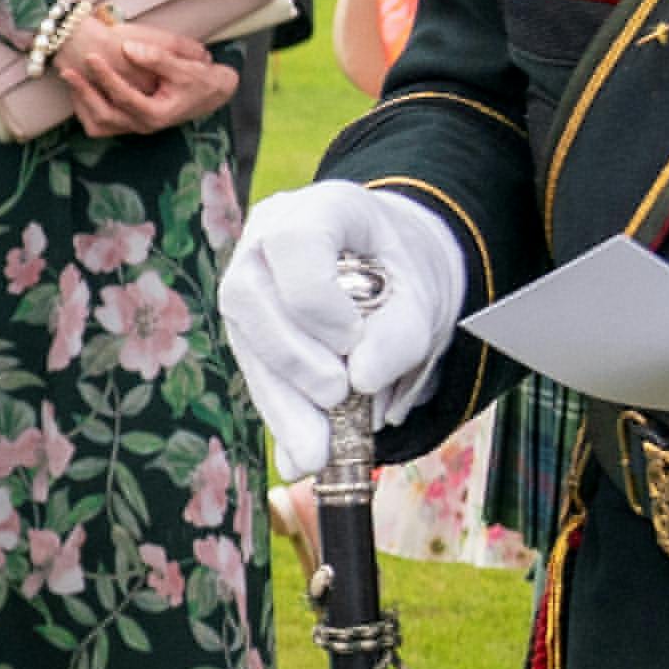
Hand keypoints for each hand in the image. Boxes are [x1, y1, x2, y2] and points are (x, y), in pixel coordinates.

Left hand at [46, 9, 232, 137]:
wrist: (211, 94)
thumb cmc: (200, 79)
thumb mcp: (184, 66)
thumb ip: (157, 58)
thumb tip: (128, 47)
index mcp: (157, 114)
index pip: (124, 97)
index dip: (106, 77)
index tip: (91, 57)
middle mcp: (143, 125)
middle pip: (104, 116)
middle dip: (84, 93)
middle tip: (68, 71)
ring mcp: (134, 126)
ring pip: (99, 125)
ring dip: (82, 103)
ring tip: (70, 78)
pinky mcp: (129, 123)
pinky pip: (100, 124)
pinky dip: (86, 109)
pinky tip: (79, 88)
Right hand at [217, 181, 467, 478]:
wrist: (389, 273)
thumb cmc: (403, 271)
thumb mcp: (422, 293)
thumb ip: (402, 330)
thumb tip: (361, 381)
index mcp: (312, 211)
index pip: (293, 243)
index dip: (316, 299)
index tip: (352, 340)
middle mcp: (262, 242)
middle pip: (250, 298)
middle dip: (293, 358)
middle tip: (338, 395)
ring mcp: (247, 288)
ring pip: (246, 345)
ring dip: (283, 403)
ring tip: (318, 453)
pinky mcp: (248, 335)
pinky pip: (255, 377)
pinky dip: (282, 418)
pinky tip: (302, 457)